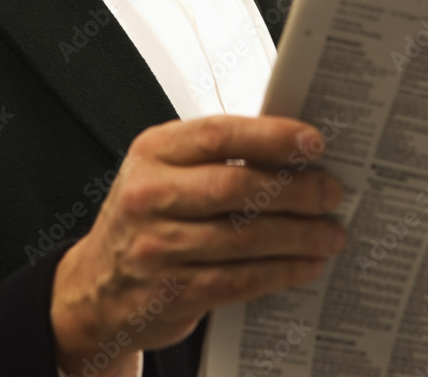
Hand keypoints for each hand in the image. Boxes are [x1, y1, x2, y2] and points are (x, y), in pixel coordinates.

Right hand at [50, 115, 344, 375]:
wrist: (96, 287)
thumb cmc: (143, 217)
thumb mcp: (162, 171)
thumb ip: (212, 156)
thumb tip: (290, 150)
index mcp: (151, 152)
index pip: (217, 135)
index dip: (271, 137)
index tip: (313, 142)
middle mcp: (149, 195)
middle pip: (236, 187)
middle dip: (295, 189)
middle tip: (331, 191)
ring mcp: (158, 247)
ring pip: (245, 238)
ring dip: (299, 236)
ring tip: (330, 232)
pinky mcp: (172, 293)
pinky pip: (240, 280)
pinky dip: (281, 271)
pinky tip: (305, 264)